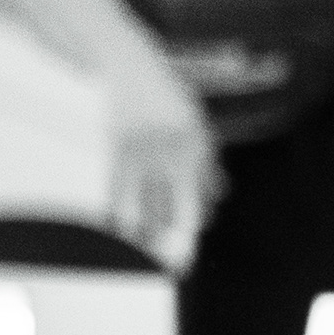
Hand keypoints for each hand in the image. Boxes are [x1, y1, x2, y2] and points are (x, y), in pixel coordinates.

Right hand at [108, 81, 219, 274]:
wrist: (133, 68)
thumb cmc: (172, 103)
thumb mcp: (200, 130)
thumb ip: (209, 167)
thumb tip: (217, 202)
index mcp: (196, 147)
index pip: (194, 200)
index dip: (190, 233)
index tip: (187, 259)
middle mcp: (168, 150)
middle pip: (166, 208)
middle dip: (165, 241)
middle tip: (169, 266)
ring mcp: (140, 149)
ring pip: (139, 204)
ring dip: (143, 230)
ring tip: (146, 248)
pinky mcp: (116, 147)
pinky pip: (116, 188)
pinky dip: (118, 211)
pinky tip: (119, 229)